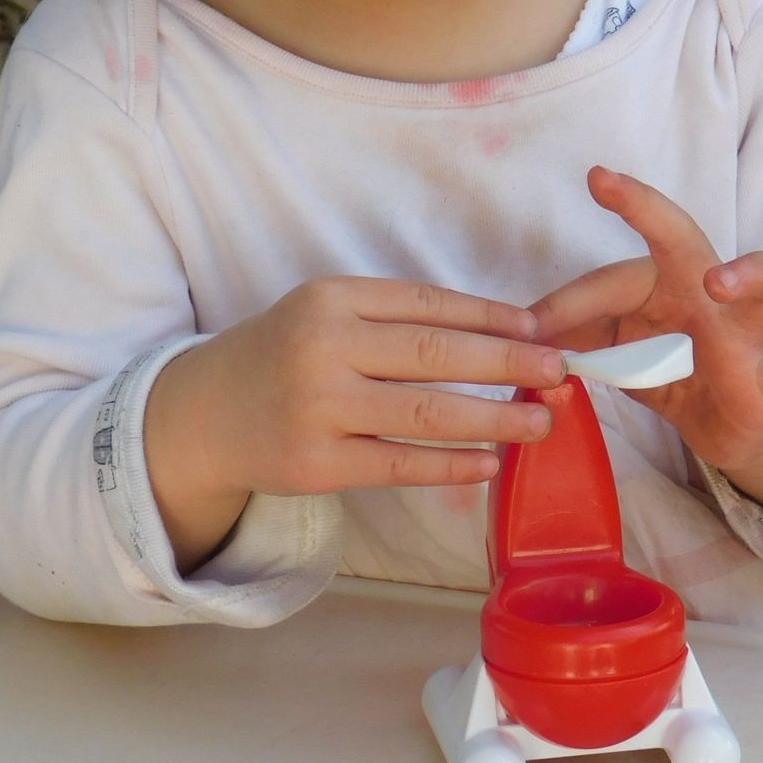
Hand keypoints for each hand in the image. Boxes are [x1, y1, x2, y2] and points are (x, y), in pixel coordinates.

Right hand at [148, 276, 563, 508]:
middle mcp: (324, 346)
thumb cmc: (285, 356)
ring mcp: (319, 407)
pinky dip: (451, 464)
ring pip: (425, 412)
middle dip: (507, 363)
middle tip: (559, 370)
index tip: (539, 329)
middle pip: (435, 354)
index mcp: (333, 297)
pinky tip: (489, 463)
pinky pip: (399, 463)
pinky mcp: (316, 463)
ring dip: (493, 417)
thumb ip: (394, 318)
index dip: (490, 316)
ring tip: (541, 421)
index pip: (428, 303)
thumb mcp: (326, 313)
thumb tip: (498, 332)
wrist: (204, 414)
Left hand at [525, 167, 762, 485]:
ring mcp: (752, 332)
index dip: (567, 304)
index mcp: (663, 284)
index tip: (526, 328)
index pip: (610, 280)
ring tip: (718, 281)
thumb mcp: (619, 357)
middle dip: (647, 209)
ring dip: (747, 273)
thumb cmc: (672, 372)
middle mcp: (711, 292)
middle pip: (686, 237)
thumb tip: (516, 334)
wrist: (730, 427)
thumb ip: (578, 343)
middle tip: (606, 184)